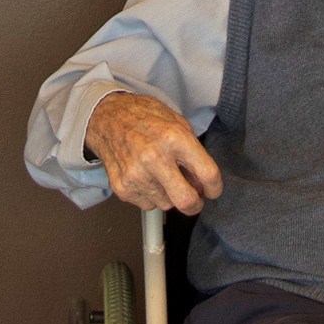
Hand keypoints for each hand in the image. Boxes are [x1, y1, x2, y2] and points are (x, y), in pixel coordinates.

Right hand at [85, 92, 221, 214]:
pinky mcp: (122, 187)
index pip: (208, 173)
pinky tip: (145, 176)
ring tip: (160, 174)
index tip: (213, 189)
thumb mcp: (177, 122)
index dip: (215, 186)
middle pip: (187, 200)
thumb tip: (200, 183)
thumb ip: (193, 153)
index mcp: (174, 137)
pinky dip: (151, 195)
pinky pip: (148, 205)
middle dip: (195, 204)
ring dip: (169, 195)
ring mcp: (136, 174)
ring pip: (167, 204)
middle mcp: (155, 157)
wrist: (107, 118)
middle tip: (195, 198)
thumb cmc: (144, 117)